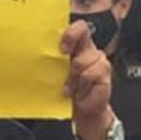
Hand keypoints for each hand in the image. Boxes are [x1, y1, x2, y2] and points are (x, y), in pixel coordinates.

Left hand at [61, 21, 114, 139]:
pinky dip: (83, 86)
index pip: (79, 28)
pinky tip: (80, 92)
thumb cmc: (67, 91)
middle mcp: (89, 50)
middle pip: (83, 36)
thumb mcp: (56, 74)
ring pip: (83, 61)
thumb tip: (35, 55)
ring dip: (74, 78)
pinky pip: (91, 75)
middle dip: (70, 52)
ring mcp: (99, 60)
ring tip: (71, 88)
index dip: (71, 33)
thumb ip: (52, 61)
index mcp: (77, 46)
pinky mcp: (105, 73)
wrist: (82, 111)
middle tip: (65, 68)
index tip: (62, 48)